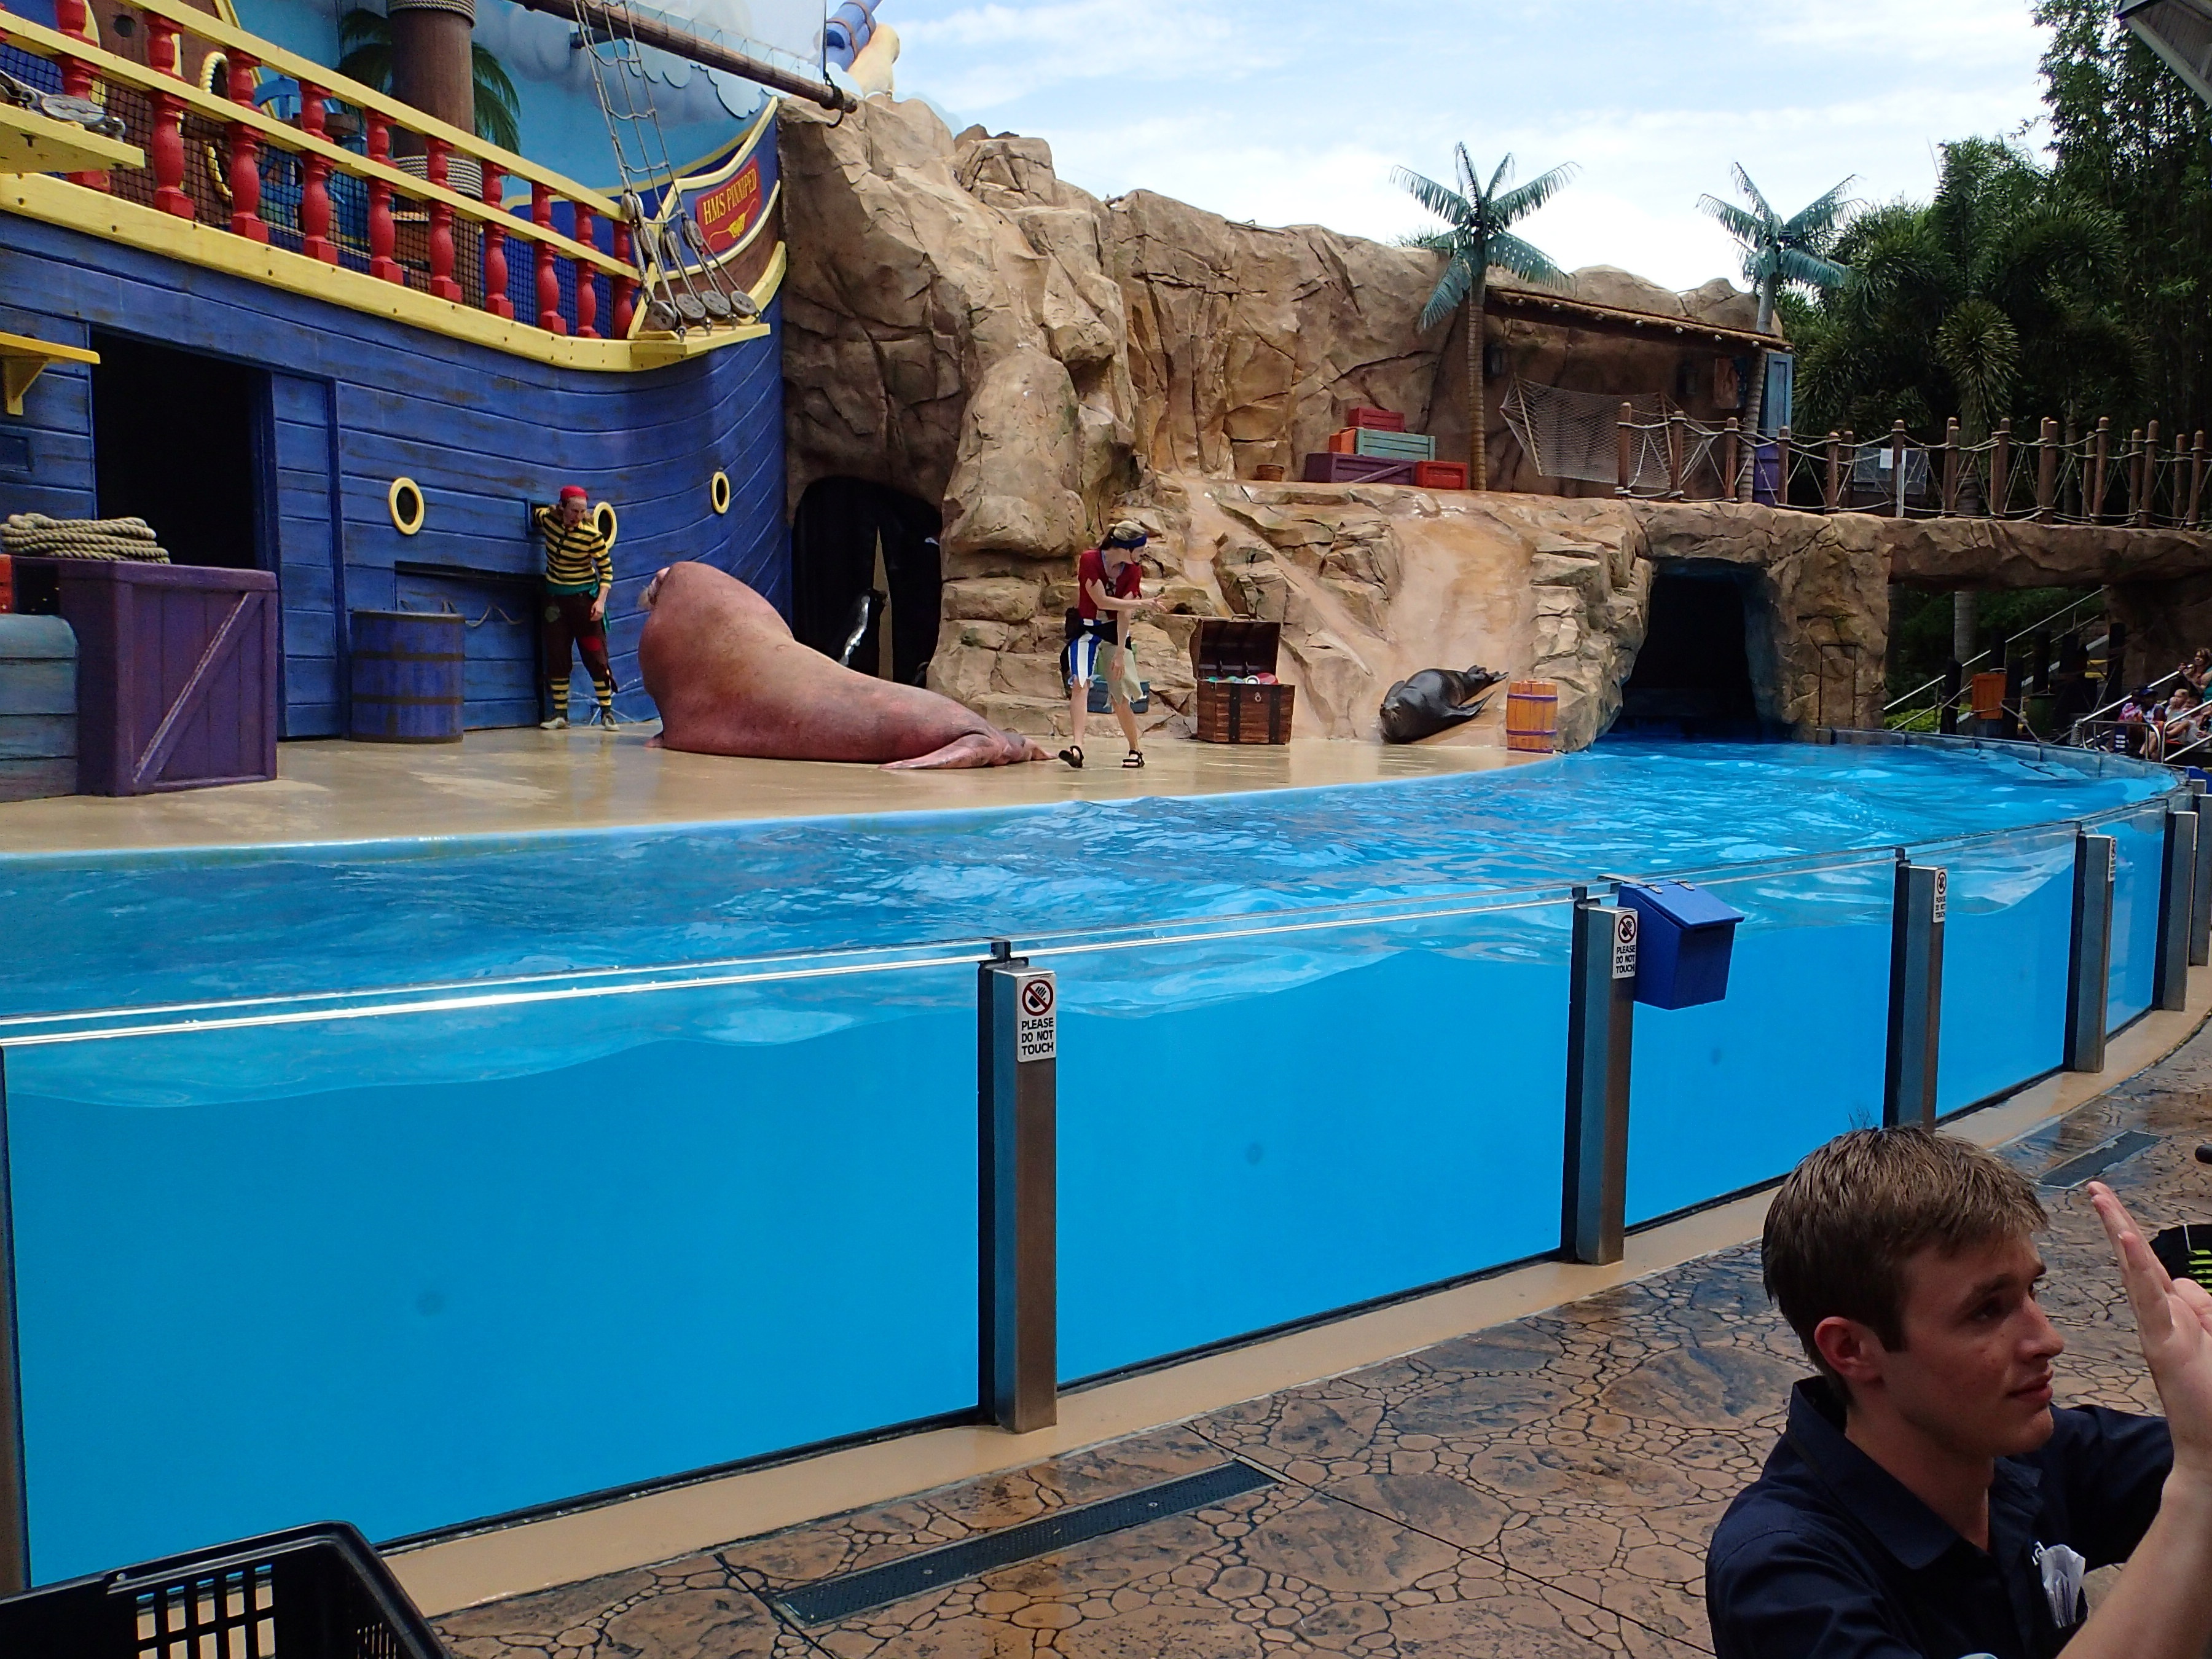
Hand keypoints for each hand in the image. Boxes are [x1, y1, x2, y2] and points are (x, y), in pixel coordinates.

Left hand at [589, 595, 606, 622]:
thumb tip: (591, 615)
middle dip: (594, 619)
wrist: (601, 601)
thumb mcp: (593, 606)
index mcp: (597, 611)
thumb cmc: (596, 603)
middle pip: (597, 617)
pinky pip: (601, 616)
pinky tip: (597, 618)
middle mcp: (600, 612)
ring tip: (594, 619)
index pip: (595, 616)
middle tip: (591, 620)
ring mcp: (602, 613)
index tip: (590, 619)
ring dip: (596, 619)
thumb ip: (592, 611)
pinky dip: (599, 618)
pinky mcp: (603, 613)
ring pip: (599, 617)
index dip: (592, 618)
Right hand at [2091, 1181, 2211, 1475]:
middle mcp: (2162, 1319)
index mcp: (2176, 1317)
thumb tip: (2182, 1285)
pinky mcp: (2163, 1345)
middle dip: (2114, 1220)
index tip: (2109, 1202)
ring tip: (2102, 1200)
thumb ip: (2205, 1310)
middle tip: (2095, 1188)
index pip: (2149, 1265)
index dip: (2130, 1231)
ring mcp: (2159, 1331)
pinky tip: (2124, 1240)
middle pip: (2134, 1259)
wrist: (2211, 1450)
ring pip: (2136, 1272)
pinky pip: (2148, 1298)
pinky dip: (2135, 1267)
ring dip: (2120, 1232)